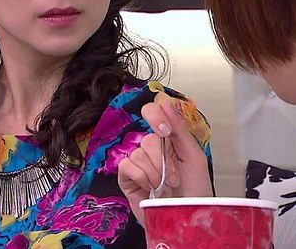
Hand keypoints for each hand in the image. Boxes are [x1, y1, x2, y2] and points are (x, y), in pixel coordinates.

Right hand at [118, 92, 212, 222]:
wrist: (187, 218)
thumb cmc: (195, 191)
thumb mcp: (194, 157)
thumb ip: (180, 130)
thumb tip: (166, 102)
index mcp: (168, 139)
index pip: (153, 113)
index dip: (155, 116)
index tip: (165, 131)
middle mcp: (151, 148)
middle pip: (148, 139)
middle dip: (164, 160)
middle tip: (175, 177)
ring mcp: (137, 162)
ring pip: (138, 154)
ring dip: (155, 174)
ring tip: (165, 188)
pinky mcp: (126, 177)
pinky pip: (127, 166)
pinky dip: (141, 177)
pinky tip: (149, 188)